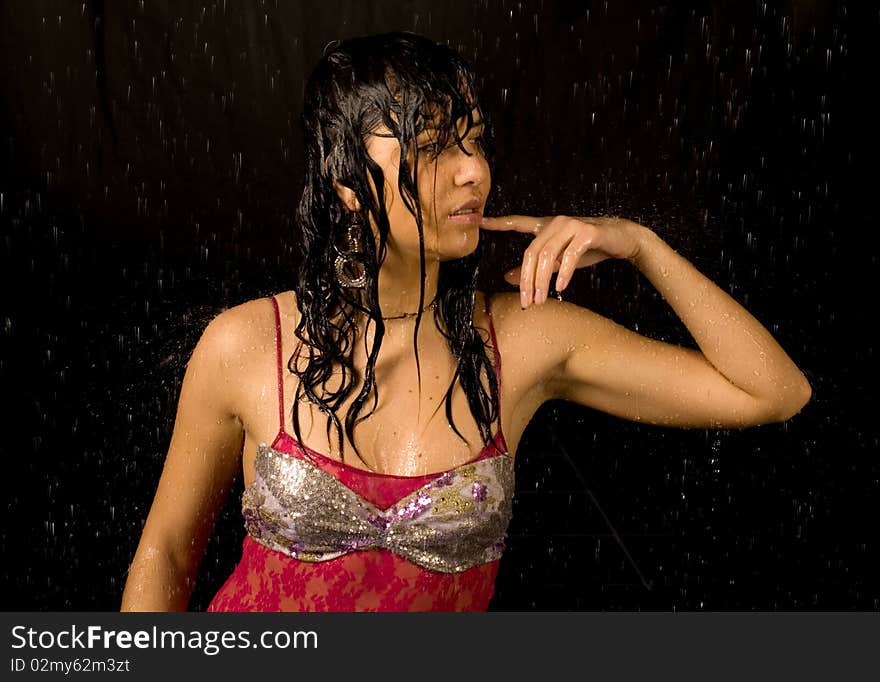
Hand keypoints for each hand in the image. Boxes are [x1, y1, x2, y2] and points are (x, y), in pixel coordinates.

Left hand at [480, 215, 646, 306]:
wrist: (622, 239)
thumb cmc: (587, 249)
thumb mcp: (557, 261)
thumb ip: (534, 267)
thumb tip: (507, 278)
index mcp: (546, 226)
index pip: (518, 222)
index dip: (499, 222)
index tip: (480, 222)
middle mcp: (556, 222)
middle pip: (531, 252)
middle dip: (526, 281)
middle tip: (526, 302)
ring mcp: (571, 225)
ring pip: (547, 256)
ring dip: (542, 281)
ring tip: (541, 300)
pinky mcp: (587, 232)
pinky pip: (569, 255)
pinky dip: (563, 273)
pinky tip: (560, 287)